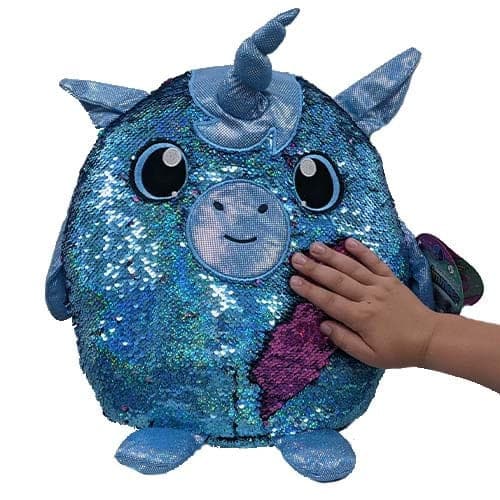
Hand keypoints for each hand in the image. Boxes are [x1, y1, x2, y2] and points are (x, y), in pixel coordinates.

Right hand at [289, 238, 438, 368]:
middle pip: (336, 280)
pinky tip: (348, 241)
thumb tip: (323, 325)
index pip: (330, 302)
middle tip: (295, 259)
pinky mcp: (391, 279)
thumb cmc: (397, 350)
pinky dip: (361, 251)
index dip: (310, 290)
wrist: (429, 338)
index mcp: (361, 318)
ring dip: (332, 256)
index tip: (293, 281)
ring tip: (314, 246)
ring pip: (352, 268)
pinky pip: (374, 262)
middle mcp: (369, 297)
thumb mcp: (369, 356)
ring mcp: (380, 285)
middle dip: (314, 268)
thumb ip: (344, 340)